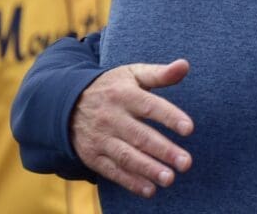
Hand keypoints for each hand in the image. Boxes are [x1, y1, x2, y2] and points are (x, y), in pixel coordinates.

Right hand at [71, 60, 193, 197]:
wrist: (66, 104)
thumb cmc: (112, 88)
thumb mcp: (133, 74)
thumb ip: (160, 74)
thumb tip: (185, 65)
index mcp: (124, 95)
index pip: (150, 106)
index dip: (170, 117)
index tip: (189, 128)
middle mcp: (111, 117)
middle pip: (140, 136)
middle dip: (163, 150)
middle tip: (186, 163)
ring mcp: (100, 138)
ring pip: (126, 156)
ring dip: (148, 169)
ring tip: (170, 179)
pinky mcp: (92, 156)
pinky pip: (112, 171)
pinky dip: (130, 182)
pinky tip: (150, 190)